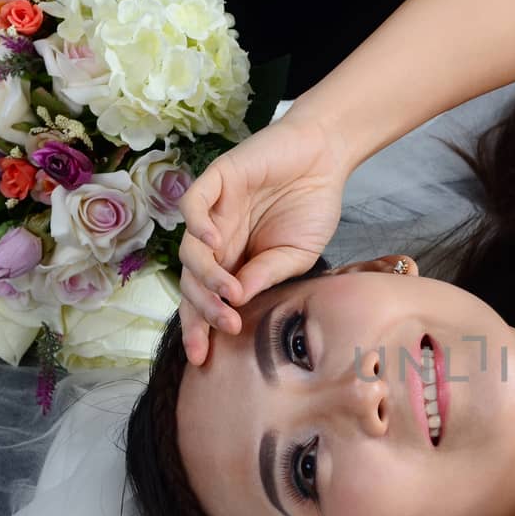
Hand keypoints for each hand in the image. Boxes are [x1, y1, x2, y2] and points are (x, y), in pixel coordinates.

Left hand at [177, 107, 347, 365]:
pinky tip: (215, 243)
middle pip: (190, 281)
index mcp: (235, 262)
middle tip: (227, 325)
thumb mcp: (296, 255)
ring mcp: (214, 211)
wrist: (325, 158)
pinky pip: (193, 204)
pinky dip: (197, 225)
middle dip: (203, 310)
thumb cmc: (312, 206)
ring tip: (229, 291)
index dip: (200, 327)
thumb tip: (239, 299)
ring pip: (189, 250)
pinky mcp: (216, 179)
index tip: (204, 358)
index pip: (205, 299)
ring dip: (206, 275)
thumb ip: (267, 274)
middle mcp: (217, 240)